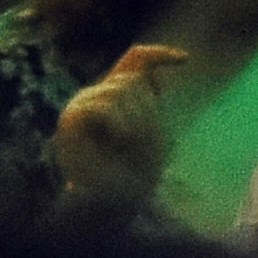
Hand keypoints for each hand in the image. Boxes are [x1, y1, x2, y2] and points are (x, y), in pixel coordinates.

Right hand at [51, 39, 189, 211]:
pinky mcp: (71, 118)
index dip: (159, 55)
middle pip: (131, 80)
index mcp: (115, 96)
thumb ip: (148, 103)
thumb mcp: (151, 133)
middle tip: (141, 142)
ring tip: (127, 146)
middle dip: (147, 110)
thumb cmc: (133, 173)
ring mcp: (81, 105)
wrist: (110, 202)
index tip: (186, 60)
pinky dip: (119, 125)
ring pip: (120, 90)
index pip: (135, 61)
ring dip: (135, 120)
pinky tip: (117, 140)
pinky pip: (104, 106)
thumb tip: (155, 75)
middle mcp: (96, 96)